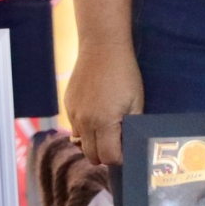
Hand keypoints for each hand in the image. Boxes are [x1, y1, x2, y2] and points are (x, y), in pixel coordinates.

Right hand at [65, 45, 143, 165]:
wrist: (102, 47)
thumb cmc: (125, 74)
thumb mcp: (136, 101)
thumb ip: (131, 126)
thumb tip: (129, 145)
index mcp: (104, 123)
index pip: (109, 157)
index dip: (120, 158)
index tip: (127, 151)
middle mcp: (85, 122)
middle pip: (92, 155)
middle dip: (105, 155)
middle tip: (118, 144)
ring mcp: (73, 114)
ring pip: (80, 142)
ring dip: (93, 143)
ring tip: (107, 131)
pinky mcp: (68, 104)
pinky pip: (75, 127)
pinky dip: (84, 129)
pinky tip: (96, 115)